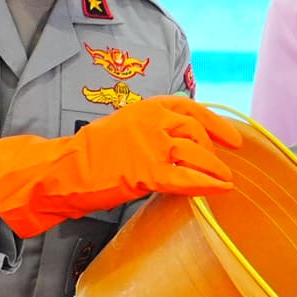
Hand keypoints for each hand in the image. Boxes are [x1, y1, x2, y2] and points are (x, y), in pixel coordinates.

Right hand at [0, 97, 239, 238]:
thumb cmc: (91, 154)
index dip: (215, 123)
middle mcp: (153, 121)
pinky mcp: (148, 172)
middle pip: (196, 131)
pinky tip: (221, 188)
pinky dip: (208, 182)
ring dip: (215, 167)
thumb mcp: (123, 128)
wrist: (63, 169)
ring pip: (196, 152)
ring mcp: (151, 146)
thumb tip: (177, 144)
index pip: (190, 108)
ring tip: (224, 179)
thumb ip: (150, 130)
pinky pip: (187, 177)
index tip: (232, 138)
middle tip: (222, 166)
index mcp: (146, 108)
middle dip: (213, 150)